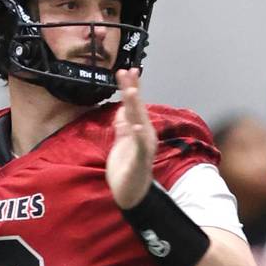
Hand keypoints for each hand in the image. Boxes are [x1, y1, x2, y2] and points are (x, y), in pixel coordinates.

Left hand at [106, 68, 157, 208]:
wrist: (130, 194)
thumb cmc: (126, 169)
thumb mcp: (121, 143)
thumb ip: (122, 127)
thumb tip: (120, 110)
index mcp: (139, 130)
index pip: (133, 105)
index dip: (130, 87)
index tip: (125, 71)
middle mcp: (144, 135)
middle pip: (137, 108)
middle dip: (132, 89)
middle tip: (127, 71)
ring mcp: (143, 147)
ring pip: (139, 122)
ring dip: (135, 107)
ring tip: (130, 91)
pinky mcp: (140, 161)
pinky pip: (140, 146)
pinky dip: (138, 136)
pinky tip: (136, 126)